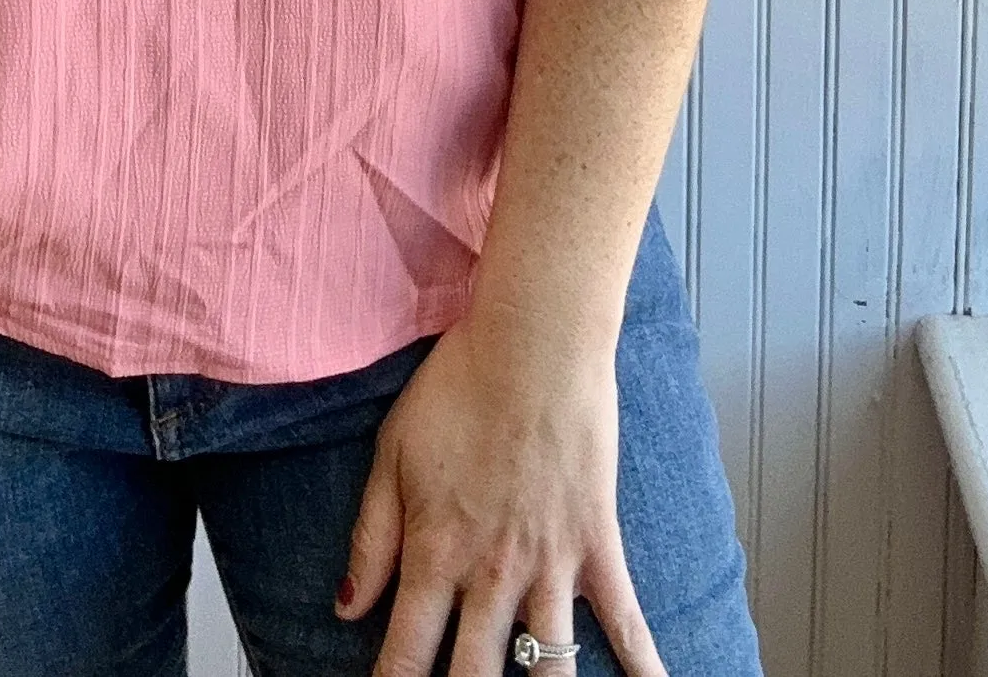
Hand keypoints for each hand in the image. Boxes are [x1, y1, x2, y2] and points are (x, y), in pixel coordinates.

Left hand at [335, 303, 663, 676]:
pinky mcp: (598, 548)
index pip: (405, 653)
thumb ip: (370, 538)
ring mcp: (549, 567)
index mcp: (434, 552)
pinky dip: (641, 668)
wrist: (532, 342)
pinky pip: (623, 622)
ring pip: (545, 671)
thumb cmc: (458, 386)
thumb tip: (347, 606)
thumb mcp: (391, 454)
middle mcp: (490, 574)